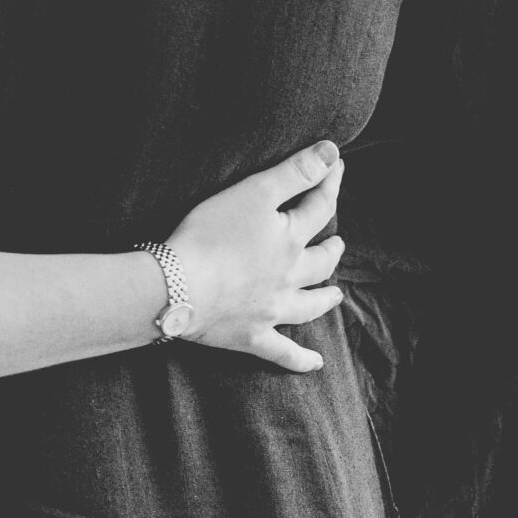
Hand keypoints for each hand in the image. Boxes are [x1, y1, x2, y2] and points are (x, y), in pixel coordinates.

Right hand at [161, 141, 349, 372]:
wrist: (178, 285)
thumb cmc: (210, 234)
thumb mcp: (254, 192)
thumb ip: (294, 172)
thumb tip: (333, 154)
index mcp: (289, 239)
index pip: (318, 207)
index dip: (329, 184)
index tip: (337, 167)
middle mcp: (289, 276)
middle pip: (319, 261)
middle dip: (331, 249)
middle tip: (338, 243)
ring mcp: (273, 310)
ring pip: (309, 305)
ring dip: (324, 299)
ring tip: (336, 295)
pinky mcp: (252, 336)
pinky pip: (282, 352)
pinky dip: (300, 360)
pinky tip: (315, 364)